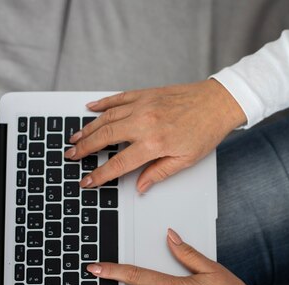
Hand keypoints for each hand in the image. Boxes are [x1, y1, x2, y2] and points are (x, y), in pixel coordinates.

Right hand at [66, 79, 245, 191]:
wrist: (218, 103)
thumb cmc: (205, 131)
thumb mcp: (185, 160)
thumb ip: (158, 173)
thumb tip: (140, 186)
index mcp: (153, 143)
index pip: (119, 163)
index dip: (100, 175)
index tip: (87, 181)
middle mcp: (144, 123)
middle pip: (105, 138)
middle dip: (84, 148)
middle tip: (71, 156)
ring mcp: (142, 106)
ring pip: (106, 118)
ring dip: (88, 128)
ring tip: (75, 137)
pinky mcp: (145, 94)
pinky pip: (117, 98)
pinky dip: (102, 104)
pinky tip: (90, 109)